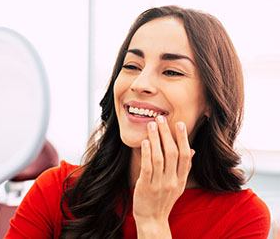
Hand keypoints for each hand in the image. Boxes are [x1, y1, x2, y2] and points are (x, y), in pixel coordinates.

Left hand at [133, 116, 194, 237]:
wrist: (152, 220)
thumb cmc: (163, 199)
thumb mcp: (177, 185)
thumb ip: (184, 168)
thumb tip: (192, 150)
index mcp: (181, 180)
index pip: (185, 156)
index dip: (183, 139)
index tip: (179, 123)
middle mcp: (172, 181)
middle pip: (172, 153)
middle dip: (167, 134)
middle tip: (161, 119)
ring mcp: (159, 185)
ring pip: (159, 158)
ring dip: (156, 139)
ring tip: (151, 125)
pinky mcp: (146, 187)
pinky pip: (147, 168)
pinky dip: (147, 153)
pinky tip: (145, 142)